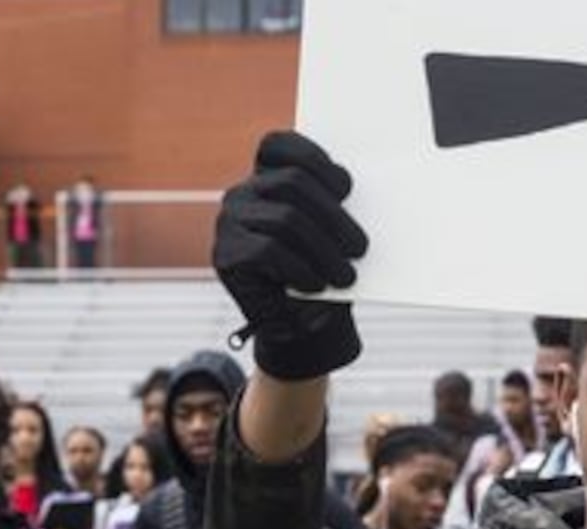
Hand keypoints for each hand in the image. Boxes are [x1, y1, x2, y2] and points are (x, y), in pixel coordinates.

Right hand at [214, 131, 369, 380]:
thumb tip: (351, 185)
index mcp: (268, 180)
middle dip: (335, 216)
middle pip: (293, 182)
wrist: (299, 325)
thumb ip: (334, 207)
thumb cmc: (322, 273)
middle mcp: (243, 194)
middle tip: (361, 248)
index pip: (279, 145)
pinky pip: (269, 250)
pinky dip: (301, 269)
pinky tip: (317, 285)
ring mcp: (230, 222)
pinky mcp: (225, 254)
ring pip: (286, 218)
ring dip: (325, 250)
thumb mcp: (332, 235)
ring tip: (346, 277)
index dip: (314, 158)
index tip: (346, 188)